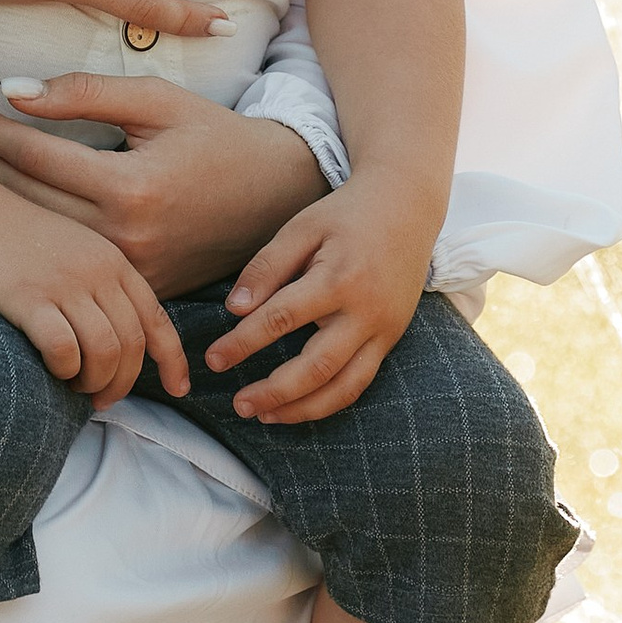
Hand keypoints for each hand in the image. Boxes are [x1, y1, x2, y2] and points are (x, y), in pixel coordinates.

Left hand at [0, 75, 325, 294]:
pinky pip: (73, 262)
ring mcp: (131, 271)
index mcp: (131, 187)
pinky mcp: (137, 288)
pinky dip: (36, 237)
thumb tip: (13, 89)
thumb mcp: (158, 101)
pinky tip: (2, 218)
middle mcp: (126, 238)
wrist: (278, 196)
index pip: (38, 157)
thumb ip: (85, 93)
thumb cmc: (216, 136)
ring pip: (43, 238)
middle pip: (27, 203)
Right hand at [0, 184, 189, 411]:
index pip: (157, 319)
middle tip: (100, 398)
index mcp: (112, 259)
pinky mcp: (28, 297)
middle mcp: (96, 271)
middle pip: (133, 345)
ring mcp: (63, 283)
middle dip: (122, 383)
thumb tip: (114, 338)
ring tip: (74, 386)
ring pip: (104, 354)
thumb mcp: (71, 247)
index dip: (171, 360)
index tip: (177, 389)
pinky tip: (51, 369)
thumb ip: (97, 282)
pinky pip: (63, 350)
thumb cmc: (11, 232)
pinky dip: (63, 370)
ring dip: (94, 382)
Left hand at [199, 181, 436, 423]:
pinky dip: (329, 401)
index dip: (244, 343)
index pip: (282, 319)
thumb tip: (233, 309)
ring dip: (303, 409)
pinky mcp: (391, 340)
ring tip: (264, 415)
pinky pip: (360, 382)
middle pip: (317, 366)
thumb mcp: (301, 228)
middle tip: (238, 404)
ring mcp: (384, 331)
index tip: (214, 359)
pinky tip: (299, 406)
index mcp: (338, 278)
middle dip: (274, 391)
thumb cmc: (345, 215)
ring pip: (344, 387)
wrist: (407, 207)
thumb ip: (266, 268)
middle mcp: (366, 312)